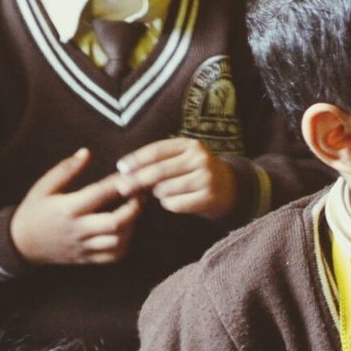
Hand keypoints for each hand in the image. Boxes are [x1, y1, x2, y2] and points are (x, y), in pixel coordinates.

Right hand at [10, 148, 142, 264]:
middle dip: (134, 209)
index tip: (133, 175)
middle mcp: (78, 229)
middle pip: (115, 223)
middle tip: (140, 196)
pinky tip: (125, 230)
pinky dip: (125, 244)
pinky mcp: (87, 258)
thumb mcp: (44, 187)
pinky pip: (114, 256)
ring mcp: (83, 246)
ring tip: (133, 212)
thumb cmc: (34, 211)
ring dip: (132, 226)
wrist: (20, 243)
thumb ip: (66, 169)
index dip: (120, 183)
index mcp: (68, 208)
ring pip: (118, 241)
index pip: (100, 194)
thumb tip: (87, 152)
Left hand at [116, 137, 237, 220]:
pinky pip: (175, 204)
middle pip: (159, 171)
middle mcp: (200, 159)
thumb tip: (125, 171)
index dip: (136, 160)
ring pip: (165, 190)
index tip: (121, 168)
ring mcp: (206, 178)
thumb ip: (158, 161)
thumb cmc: (194, 172)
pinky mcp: (208, 197)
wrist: (229, 187)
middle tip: (123, 188)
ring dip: (158, 194)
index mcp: (190, 145)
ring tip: (163, 192)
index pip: (157, 151)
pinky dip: (169, 204)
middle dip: (137, 180)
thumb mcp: (181, 158)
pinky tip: (176, 200)